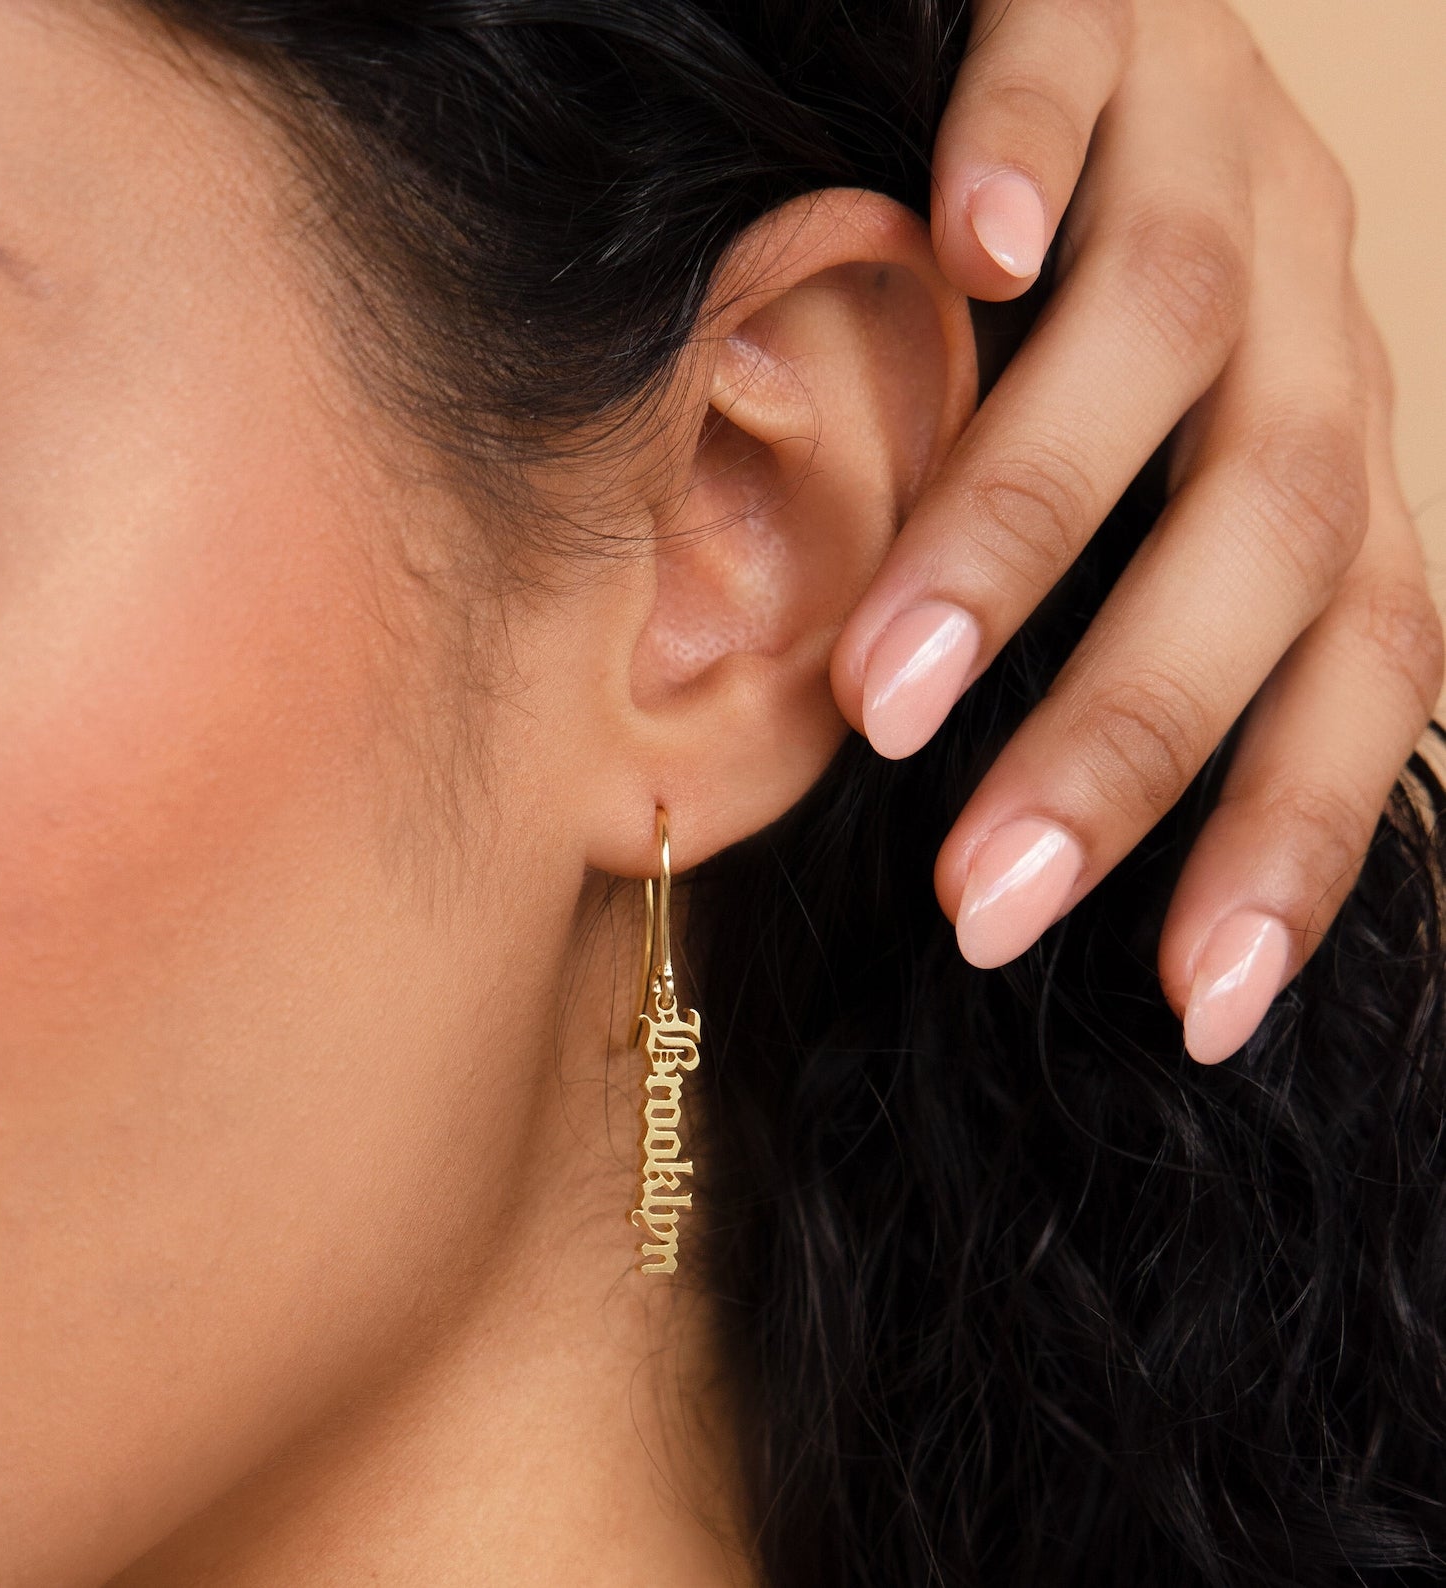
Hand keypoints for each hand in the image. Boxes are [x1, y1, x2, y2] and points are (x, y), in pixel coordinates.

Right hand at [830, 0, 1441, 1063]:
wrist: (1044, 46)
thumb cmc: (1030, 342)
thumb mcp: (1084, 505)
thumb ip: (1058, 637)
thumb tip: (960, 821)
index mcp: (1314, 441)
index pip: (1369, 654)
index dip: (1294, 834)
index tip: (1193, 1006)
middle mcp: (1304, 304)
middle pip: (1274, 525)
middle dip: (1129, 736)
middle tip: (982, 898)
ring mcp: (1209, 144)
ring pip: (1172, 332)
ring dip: (1022, 531)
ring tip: (884, 689)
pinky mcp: (1101, 10)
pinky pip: (1076, 72)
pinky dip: (1027, 162)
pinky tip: (958, 257)